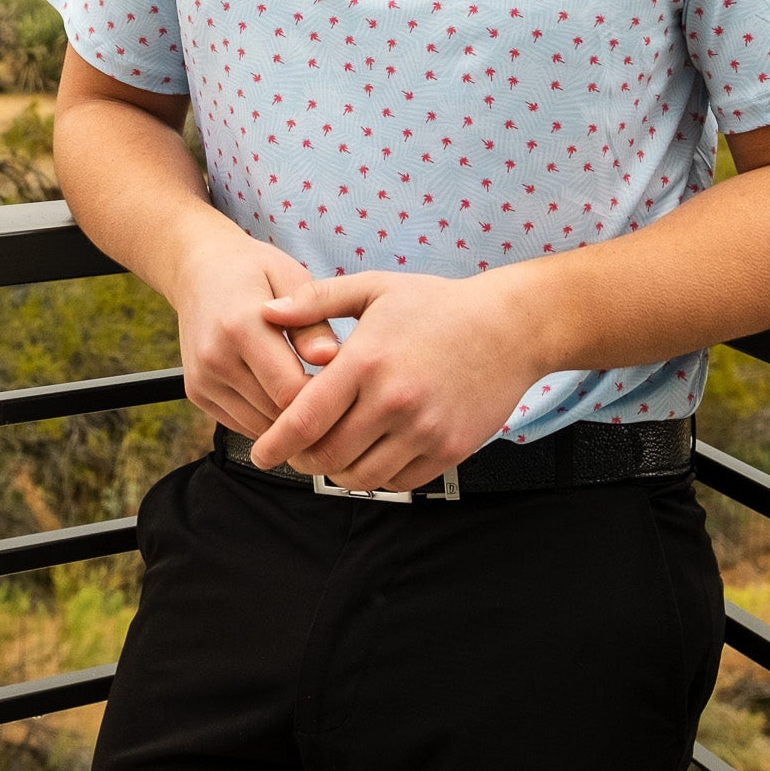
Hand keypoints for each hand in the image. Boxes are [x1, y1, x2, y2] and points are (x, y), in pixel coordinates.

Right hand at [168, 229, 342, 440]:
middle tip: (338, 398)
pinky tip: (283, 397)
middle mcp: (214, 357)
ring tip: (313, 398)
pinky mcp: (196, 393)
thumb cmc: (254, 270)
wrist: (199, 269)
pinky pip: (241, 425)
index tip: (348, 386)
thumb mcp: (290, 278)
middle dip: (310, 414)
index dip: (325, 396)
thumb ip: (312, 321)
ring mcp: (202, 379)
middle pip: (275, 413)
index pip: (291, 389)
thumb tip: (332, 357)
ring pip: (258, 427)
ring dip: (288, 422)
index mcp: (240, 325)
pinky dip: (266, 420)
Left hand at [250, 270, 542, 492]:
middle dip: (301, 460)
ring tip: (330, 455)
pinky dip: (376, 477)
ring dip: (337, 473)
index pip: (304, 420)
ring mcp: (424, 429)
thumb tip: (265, 313)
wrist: (510, 327)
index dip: (274, 444)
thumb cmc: (436, 304)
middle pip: (327, 455)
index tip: (259, 454)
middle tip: (294, 454)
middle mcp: (393, 401)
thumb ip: (315, 300)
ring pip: (360, 477)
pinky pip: (399, 482)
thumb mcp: (374, 288)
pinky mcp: (450, 449)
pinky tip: (370, 455)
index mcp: (366, 361)